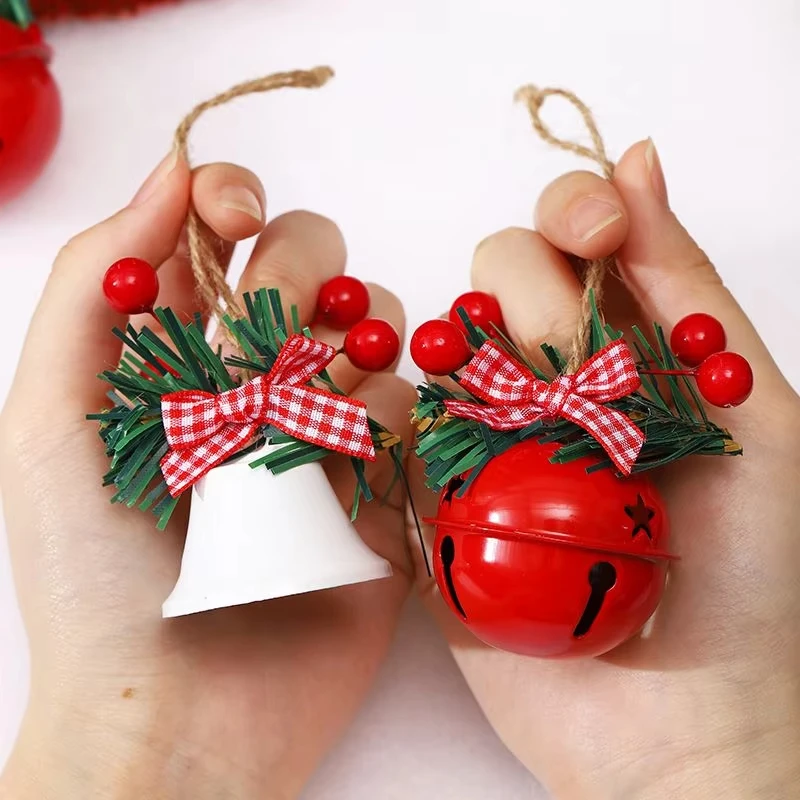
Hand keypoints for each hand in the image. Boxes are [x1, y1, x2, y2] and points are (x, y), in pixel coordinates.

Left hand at [0, 154, 413, 798]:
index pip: (220, 230)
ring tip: (307, 411)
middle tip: (269, 332)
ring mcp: (325, 424)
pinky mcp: (382, 479)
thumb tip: (169, 174)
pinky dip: (386, 409)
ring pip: (374, 320)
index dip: (234, 197)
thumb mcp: (50, 421)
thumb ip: (92, 287)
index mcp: (177, 351)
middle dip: (297, 268)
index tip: (235, 214)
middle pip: (314, 257)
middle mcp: (256, 375)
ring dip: (351, 337)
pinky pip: (409, 404)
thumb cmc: (95, 574)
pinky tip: (351, 455)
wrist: (181, 712)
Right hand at [410, 140, 799, 798]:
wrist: (684, 726)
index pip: (568, 236)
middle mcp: (543, 381)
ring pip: (436, 345)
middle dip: (535, 313)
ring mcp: (479, 440)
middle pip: (495, 279)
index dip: (571, 211)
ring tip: (518, 443)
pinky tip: (444, 463)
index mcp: (618, 349)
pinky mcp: (428, 505)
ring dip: (469, 369)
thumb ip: (686, 288)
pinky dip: (399, 427)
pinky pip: (390, 435)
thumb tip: (637, 159)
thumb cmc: (750, 574)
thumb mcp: (749, 410)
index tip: (592, 233)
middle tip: (579, 396)